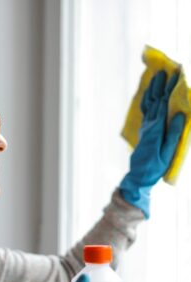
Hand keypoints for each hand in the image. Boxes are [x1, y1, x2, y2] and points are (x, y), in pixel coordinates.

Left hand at [119, 70, 184, 217]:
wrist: (139, 174)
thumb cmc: (156, 166)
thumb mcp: (168, 152)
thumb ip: (173, 133)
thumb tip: (179, 114)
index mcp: (156, 128)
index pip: (163, 104)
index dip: (169, 88)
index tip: (176, 74)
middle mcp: (149, 124)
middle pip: (154, 100)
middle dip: (160, 84)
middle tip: (165, 69)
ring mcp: (145, 127)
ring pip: (147, 104)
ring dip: (152, 90)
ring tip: (155, 77)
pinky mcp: (144, 130)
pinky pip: (145, 111)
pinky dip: (147, 100)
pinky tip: (148, 94)